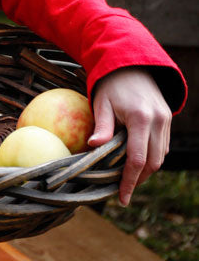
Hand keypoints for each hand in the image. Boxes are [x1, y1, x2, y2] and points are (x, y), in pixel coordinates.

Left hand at [89, 68, 171, 205]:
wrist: (132, 63)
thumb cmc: (111, 83)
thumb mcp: (102, 102)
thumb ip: (102, 126)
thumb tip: (93, 146)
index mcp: (140, 117)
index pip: (137, 159)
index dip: (129, 182)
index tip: (122, 198)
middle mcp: (158, 121)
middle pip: (152, 162)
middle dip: (139, 180)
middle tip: (122, 191)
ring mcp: (166, 120)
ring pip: (160, 156)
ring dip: (146, 170)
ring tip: (128, 178)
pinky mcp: (168, 119)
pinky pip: (163, 146)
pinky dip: (151, 157)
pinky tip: (136, 161)